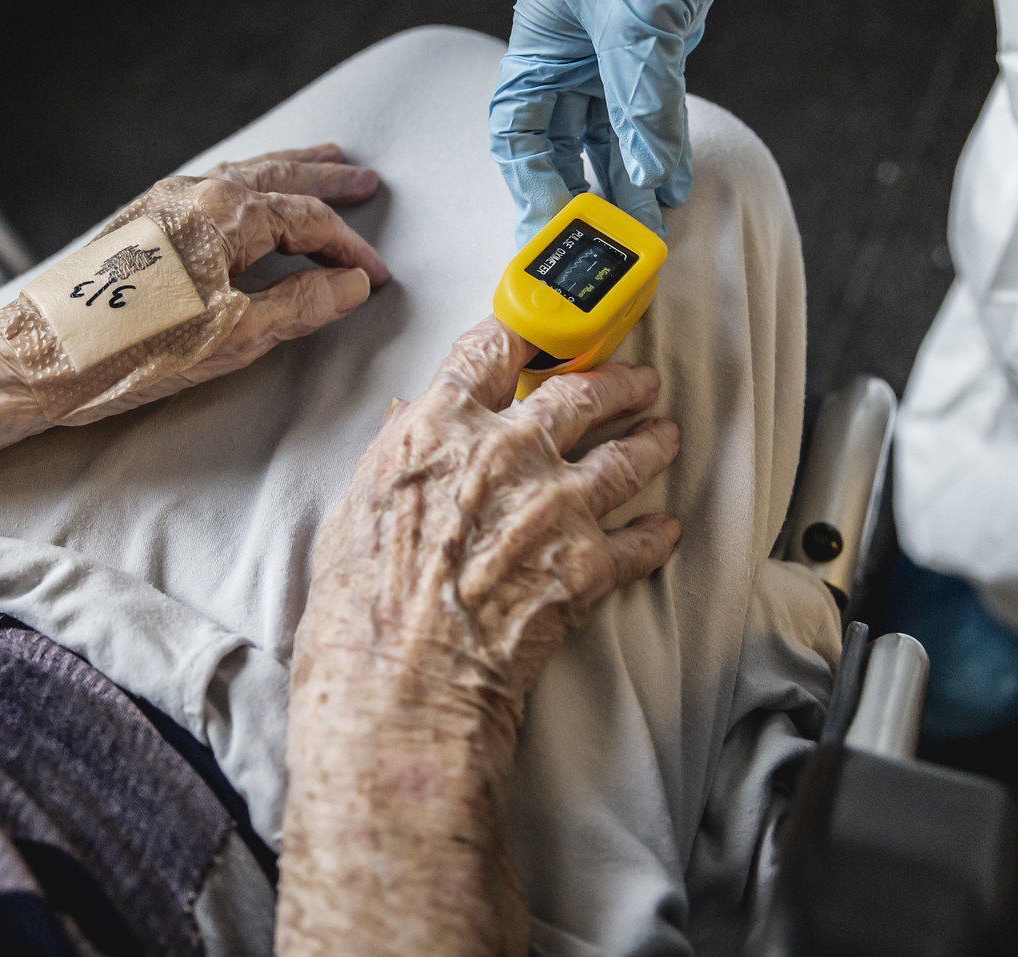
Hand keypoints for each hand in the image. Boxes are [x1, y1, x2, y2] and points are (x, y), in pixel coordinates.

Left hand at [63, 144, 389, 422]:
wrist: (44, 357)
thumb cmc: (134, 352)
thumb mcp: (236, 338)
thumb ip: (301, 305)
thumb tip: (350, 285)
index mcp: (226, 215)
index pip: (308, 222)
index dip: (349, 249)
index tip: (376, 275)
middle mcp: (196, 193)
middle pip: (280, 180)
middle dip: (326, 181)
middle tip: (365, 180)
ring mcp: (164, 201)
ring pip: (243, 173)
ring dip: (288, 170)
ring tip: (321, 160)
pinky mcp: (141, 219)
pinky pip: (212, 183)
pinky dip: (248, 180)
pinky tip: (249, 188)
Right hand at [278, 318, 680, 956]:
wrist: (399, 689)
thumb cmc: (356, 612)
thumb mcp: (352, 514)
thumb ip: (391, 457)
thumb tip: (402, 420)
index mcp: (438, 428)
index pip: (492, 349)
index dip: (525, 332)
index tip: (545, 328)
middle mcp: (506, 452)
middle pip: (580, 392)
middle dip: (615, 381)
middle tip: (635, 381)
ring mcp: (556, 505)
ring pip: (626, 455)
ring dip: (650, 443)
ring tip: (664, 438)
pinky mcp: (590, 564)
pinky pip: (641, 539)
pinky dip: (656, 534)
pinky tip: (665, 530)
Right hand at [490, 0, 836, 242]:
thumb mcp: (640, 21)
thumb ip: (641, 106)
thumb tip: (648, 179)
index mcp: (540, 39)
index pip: (516, 130)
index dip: (530, 183)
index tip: (554, 229)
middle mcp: (569, 48)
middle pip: (560, 140)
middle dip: (580, 191)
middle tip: (603, 244)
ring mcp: (615, 45)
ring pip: (607, 130)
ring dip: (623, 176)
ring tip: (643, 226)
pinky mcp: (661, 38)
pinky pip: (650, 109)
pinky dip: (658, 145)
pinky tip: (670, 180)